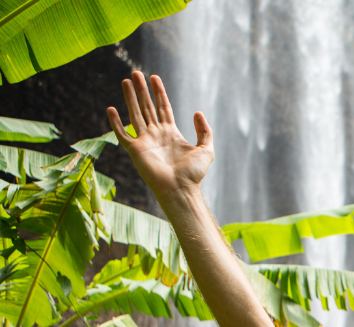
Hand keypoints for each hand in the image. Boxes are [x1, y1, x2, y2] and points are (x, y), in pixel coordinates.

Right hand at [106, 72, 213, 204]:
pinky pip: (122, 134)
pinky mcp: (135, 150)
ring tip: (126, 81)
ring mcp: (145, 141)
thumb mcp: (206, 149)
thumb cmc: (193, 174)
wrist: (180, 189)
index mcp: (171, 133)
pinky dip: (116, 123)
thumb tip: (197, 112)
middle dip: (142, 90)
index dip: (159, 92)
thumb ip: (204, 131)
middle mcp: (156, 135)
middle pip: (147, 107)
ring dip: (130, 98)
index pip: (163, 107)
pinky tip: (111, 109)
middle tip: (136, 72)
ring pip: (135, 114)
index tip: (154, 77)